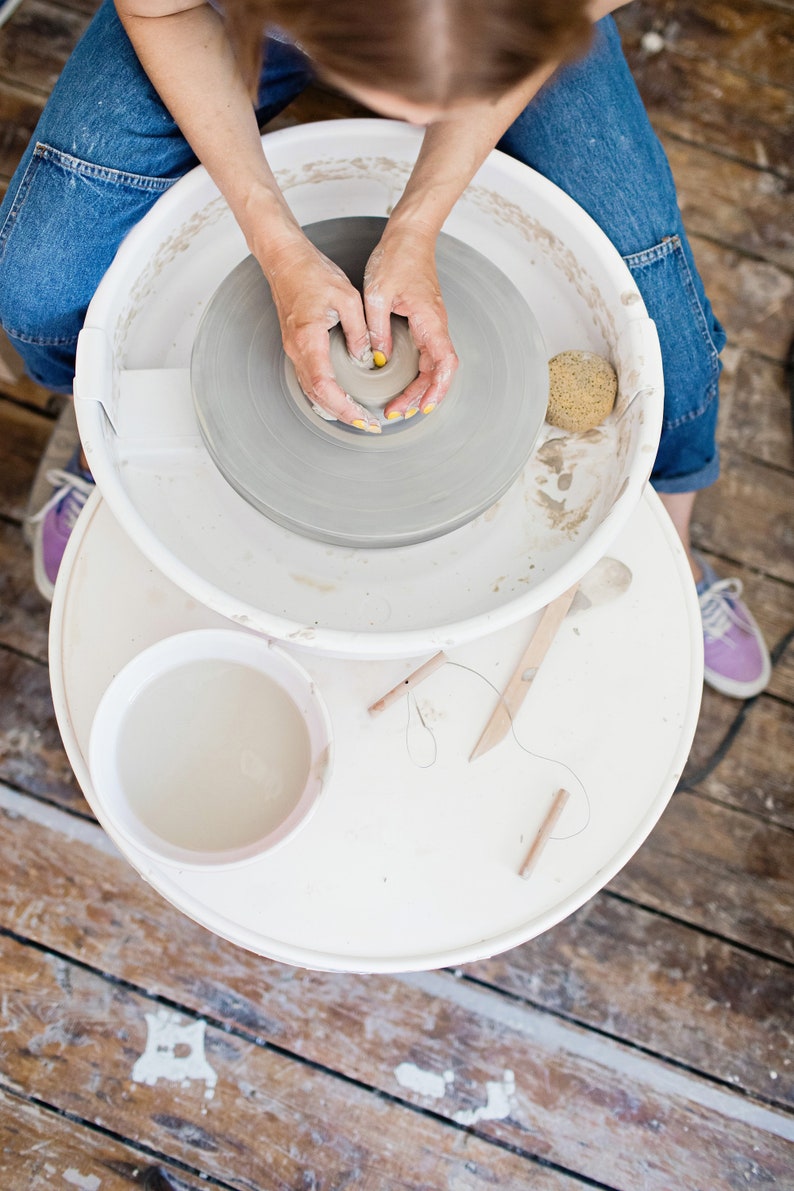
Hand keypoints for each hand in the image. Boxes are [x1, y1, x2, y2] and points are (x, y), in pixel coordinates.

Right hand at [260, 233, 380, 430]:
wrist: (283, 259)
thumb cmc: (312, 272)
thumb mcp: (348, 298)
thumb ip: (359, 332)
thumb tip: (367, 359)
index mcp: (308, 339)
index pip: (325, 387)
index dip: (344, 408)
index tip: (363, 419)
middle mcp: (296, 349)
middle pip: (316, 396)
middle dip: (343, 414)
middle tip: (367, 424)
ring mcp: (293, 349)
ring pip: (311, 390)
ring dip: (334, 406)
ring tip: (358, 415)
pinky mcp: (296, 345)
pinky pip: (309, 378)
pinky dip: (326, 393)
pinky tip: (342, 396)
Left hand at [363, 221, 458, 418]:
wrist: (409, 236)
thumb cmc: (396, 258)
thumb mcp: (377, 295)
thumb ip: (378, 330)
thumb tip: (379, 360)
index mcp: (430, 320)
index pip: (444, 364)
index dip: (437, 390)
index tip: (424, 408)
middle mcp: (436, 325)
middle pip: (437, 372)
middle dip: (419, 397)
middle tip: (395, 413)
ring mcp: (432, 324)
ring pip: (432, 366)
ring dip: (418, 389)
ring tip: (397, 405)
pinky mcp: (425, 322)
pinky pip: (426, 355)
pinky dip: (416, 374)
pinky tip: (401, 383)